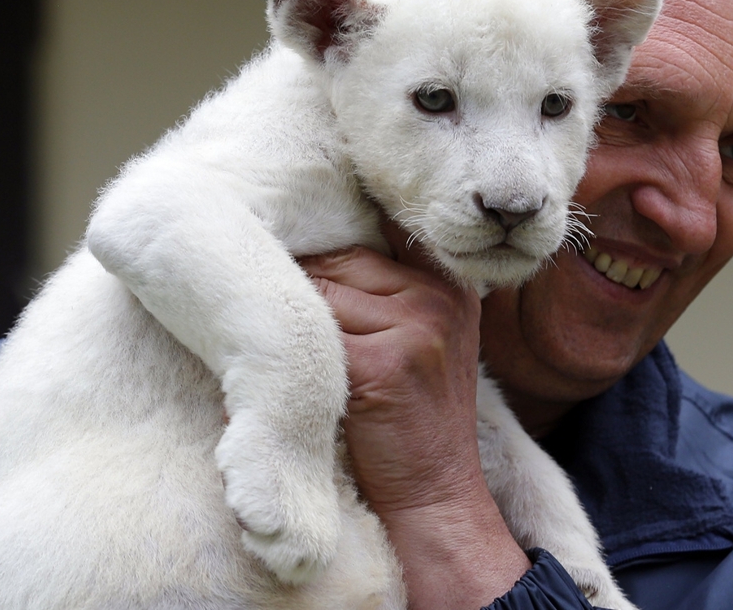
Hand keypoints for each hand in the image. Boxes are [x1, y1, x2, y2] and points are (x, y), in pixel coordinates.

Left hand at [300, 221, 529, 608]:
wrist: (436, 496)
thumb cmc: (414, 420)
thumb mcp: (422, 341)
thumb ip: (387, 293)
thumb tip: (306, 247)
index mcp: (451, 286)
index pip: (370, 238)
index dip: (327, 253)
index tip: (296, 261)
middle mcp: (439, 299)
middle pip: (339, 262)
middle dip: (303, 289)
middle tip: (282, 323)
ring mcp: (416, 329)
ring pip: (319, 295)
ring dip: (293, 324)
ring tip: (289, 357)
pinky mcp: (383, 365)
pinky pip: (312, 336)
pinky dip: (289, 356)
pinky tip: (287, 378)